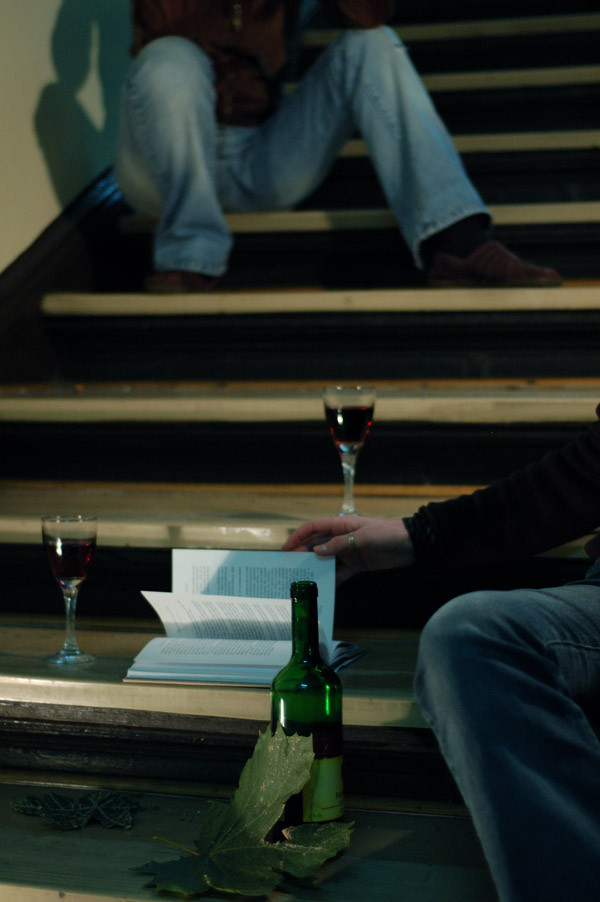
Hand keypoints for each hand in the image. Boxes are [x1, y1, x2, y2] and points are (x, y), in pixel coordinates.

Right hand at [283, 516, 413, 584]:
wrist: (410, 544)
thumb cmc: (385, 534)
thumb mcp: (362, 537)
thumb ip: (339, 544)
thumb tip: (316, 552)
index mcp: (340, 525)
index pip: (313, 528)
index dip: (298, 536)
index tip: (285, 549)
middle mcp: (341, 538)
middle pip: (316, 545)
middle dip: (302, 554)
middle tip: (289, 568)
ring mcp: (348, 552)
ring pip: (326, 560)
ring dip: (315, 568)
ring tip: (301, 580)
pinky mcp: (357, 565)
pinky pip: (340, 573)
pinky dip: (332, 580)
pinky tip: (323, 589)